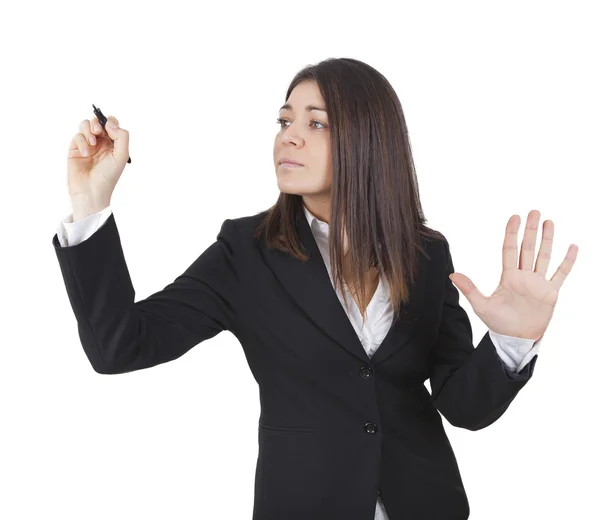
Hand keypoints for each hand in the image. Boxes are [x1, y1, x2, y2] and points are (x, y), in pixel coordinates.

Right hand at [67, 114, 128, 205]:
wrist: (91, 191)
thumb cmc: (108, 176)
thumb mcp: (121, 156)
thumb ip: (121, 137)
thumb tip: (109, 123)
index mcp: (114, 144)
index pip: (112, 124)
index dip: (110, 121)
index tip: (109, 128)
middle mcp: (101, 143)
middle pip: (98, 121)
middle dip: (97, 123)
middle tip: (98, 131)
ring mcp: (88, 145)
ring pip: (85, 125)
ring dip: (88, 130)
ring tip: (92, 143)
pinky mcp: (75, 149)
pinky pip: (77, 136)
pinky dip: (81, 142)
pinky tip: (86, 154)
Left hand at [449, 210, 578, 340]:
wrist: (515, 339)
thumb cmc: (498, 323)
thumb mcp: (481, 306)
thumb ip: (469, 289)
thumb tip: (452, 275)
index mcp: (508, 276)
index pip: (510, 249)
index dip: (512, 233)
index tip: (514, 217)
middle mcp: (523, 276)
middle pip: (528, 248)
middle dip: (531, 230)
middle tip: (534, 211)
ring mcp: (538, 283)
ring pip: (544, 256)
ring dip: (547, 240)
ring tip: (549, 222)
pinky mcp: (550, 293)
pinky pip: (560, 274)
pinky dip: (567, 261)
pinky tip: (572, 246)